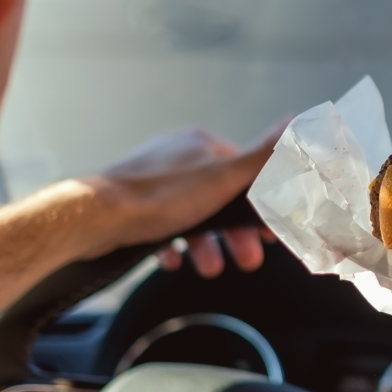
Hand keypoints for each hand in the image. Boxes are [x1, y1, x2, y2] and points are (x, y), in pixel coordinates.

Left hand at [78, 121, 286, 276]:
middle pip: (219, 198)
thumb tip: (295, 123)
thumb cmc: (158, 197)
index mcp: (202, 145)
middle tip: (246, 258)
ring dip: (206, 244)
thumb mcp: (224, 177)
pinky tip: (176, 260)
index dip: (260, 205)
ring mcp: (153, 180)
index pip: (244, 173)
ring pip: (191, 214)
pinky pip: (162, 225)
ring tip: (211, 267)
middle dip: (234, 232)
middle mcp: (177, 157)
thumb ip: (262, 156)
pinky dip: (174, 244)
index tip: (270, 231)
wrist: (95, 218)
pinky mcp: (132, 204)